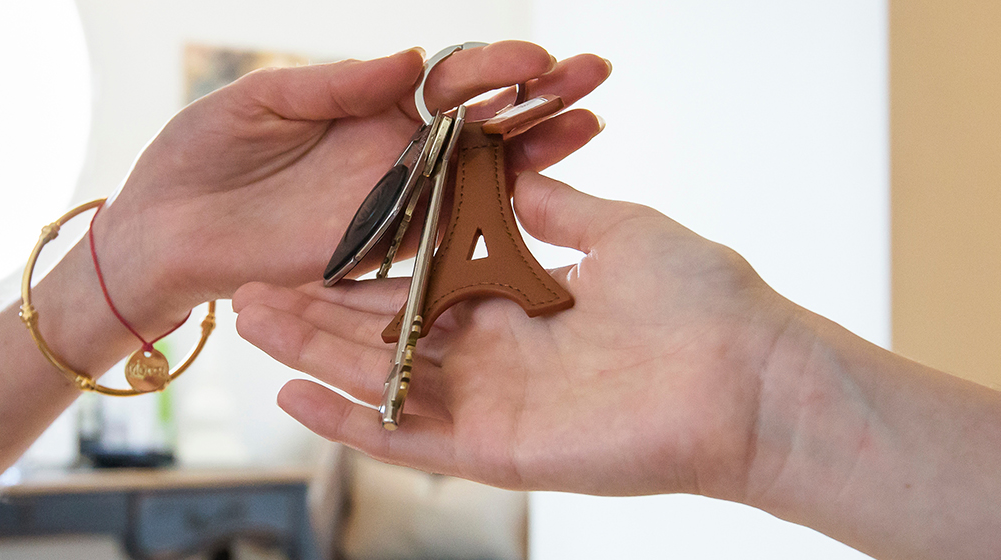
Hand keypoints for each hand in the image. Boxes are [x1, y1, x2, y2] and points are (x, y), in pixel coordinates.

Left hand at [91, 43, 611, 319]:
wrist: (156, 233)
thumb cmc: (196, 157)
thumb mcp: (261, 101)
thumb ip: (335, 85)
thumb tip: (411, 57)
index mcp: (371, 109)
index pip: (449, 82)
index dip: (492, 69)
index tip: (534, 60)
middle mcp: (395, 156)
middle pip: (484, 125)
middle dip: (541, 99)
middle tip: (594, 76)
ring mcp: (393, 207)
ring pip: (480, 177)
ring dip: (536, 152)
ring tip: (587, 123)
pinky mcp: (379, 256)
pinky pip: (443, 237)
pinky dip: (491, 220)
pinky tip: (540, 198)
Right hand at [231, 174, 818, 500]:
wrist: (753, 376)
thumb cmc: (705, 301)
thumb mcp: (621, 229)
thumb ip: (554, 210)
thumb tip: (507, 173)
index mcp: (522, 302)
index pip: (421, 287)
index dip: (362, 270)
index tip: (307, 245)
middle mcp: (500, 356)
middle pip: (384, 335)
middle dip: (315, 311)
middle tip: (247, 285)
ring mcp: (494, 405)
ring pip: (380, 380)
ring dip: (312, 355)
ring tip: (247, 321)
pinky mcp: (498, 451)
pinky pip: (407, 437)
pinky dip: (348, 420)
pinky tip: (293, 395)